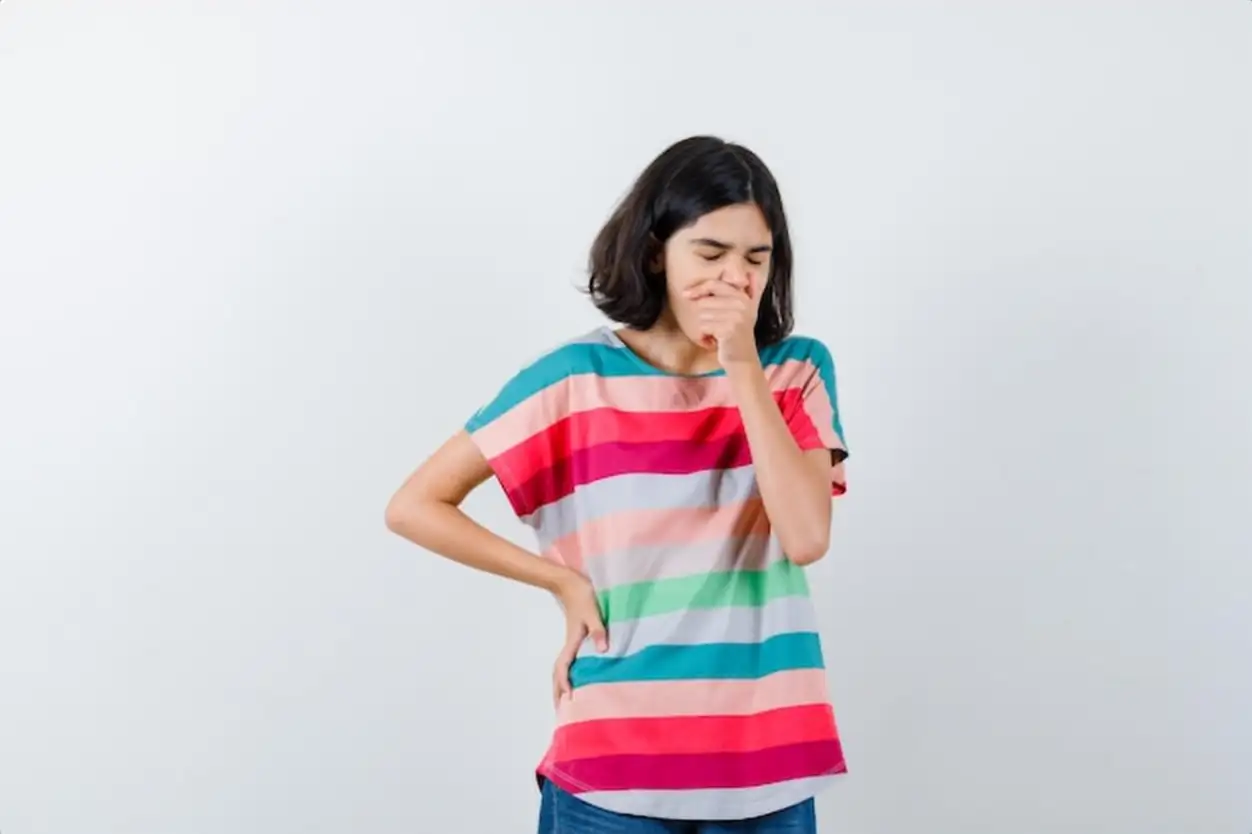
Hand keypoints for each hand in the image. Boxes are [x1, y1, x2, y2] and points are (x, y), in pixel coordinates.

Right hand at [551, 572, 607, 707]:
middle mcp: (569, 647)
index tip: (569, 699)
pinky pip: (569, 664)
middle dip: (558, 693)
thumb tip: (603, 650)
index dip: (565, 684)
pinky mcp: (576, 641)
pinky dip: (568, 676)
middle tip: (562, 713)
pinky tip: (577, 682)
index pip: (564, 668)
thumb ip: (599, 630)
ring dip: (561, 687)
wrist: (572, 584)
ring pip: (562, 670)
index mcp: (572, 643)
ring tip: (566, 704)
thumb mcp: (594, 613)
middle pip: (558, 675)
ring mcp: (572, 645)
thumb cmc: (584, 597)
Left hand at [685, 274, 762, 367]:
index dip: (698, 288)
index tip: (685, 294)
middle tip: (715, 327)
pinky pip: (704, 326)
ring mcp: (736, 315)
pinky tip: (714, 340)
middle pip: (704, 302)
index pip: (714, 284)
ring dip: (704, 327)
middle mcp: (741, 303)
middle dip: (704, 316)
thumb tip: (750, 273)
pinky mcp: (729, 328)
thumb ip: (749, 292)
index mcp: (742, 296)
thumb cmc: (738, 335)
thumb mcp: (746, 311)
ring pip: (702, 315)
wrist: (741, 359)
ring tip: (716, 334)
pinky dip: (704, 336)